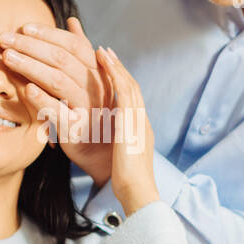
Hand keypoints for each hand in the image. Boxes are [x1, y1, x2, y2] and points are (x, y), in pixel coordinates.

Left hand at [0, 17, 113, 186]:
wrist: (102, 152)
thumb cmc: (92, 110)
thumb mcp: (91, 79)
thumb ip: (81, 50)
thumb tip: (72, 20)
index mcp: (98, 72)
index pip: (73, 45)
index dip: (48, 34)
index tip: (23, 27)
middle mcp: (95, 87)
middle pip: (62, 59)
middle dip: (31, 45)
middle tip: (4, 38)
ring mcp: (87, 108)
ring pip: (58, 81)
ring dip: (30, 66)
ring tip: (7, 57)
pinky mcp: (76, 130)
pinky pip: (58, 113)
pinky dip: (42, 100)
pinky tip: (25, 89)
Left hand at [94, 46, 158, 216]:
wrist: (138, 192)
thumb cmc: (127, 184)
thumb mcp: (121, 161)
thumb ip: (117, 148)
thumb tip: (109, 146)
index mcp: (140, 130)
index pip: (131, 101)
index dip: (120, 83)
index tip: (110, 70)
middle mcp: (142, 122)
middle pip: (132, 88)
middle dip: (118, 69)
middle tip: (106, 52)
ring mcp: (139, 120)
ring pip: (128, 85)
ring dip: (115, 66)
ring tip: (101, 51)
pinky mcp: (132, 122)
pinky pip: (123, 91)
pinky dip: (114, 74)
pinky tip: (102, 63)